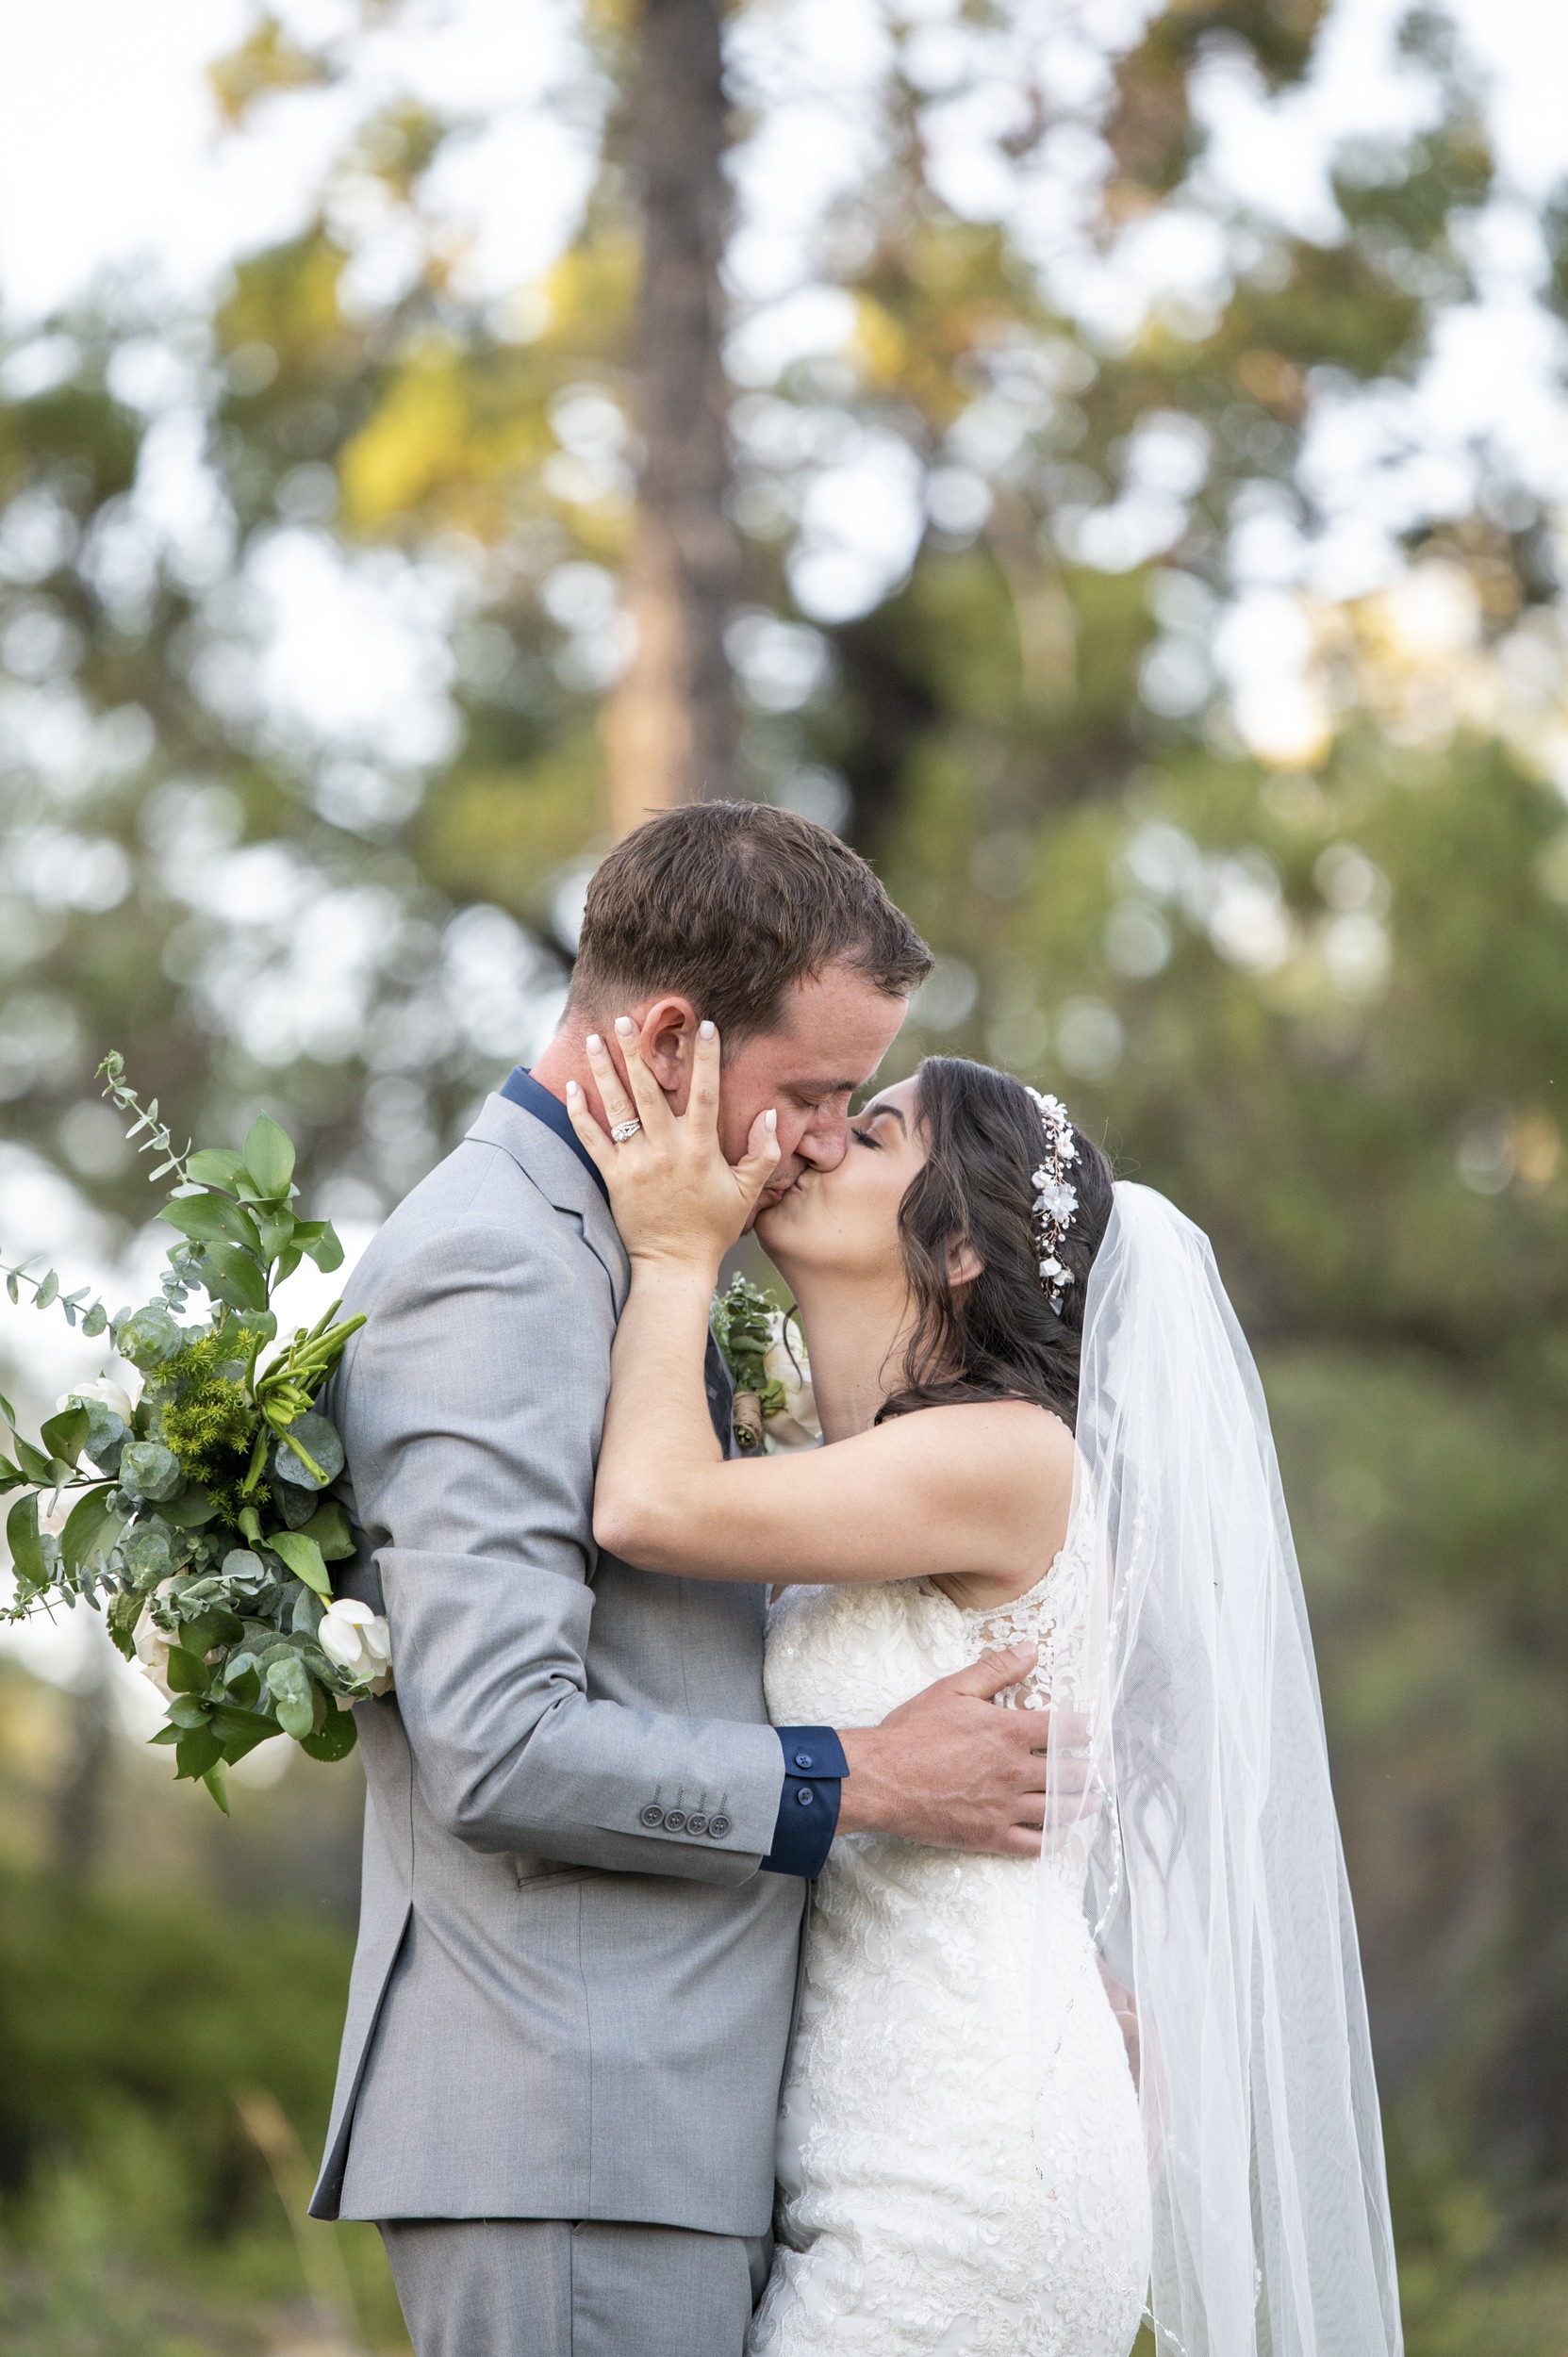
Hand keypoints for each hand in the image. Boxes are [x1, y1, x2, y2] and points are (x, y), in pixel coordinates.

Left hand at [565, 1018, 780, 1269]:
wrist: (674, 1264)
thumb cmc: (713, 1227)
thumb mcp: (747, 1192)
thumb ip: (763, 1153)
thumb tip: (771, 1115)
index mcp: (701, 1149)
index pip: (705, 1092)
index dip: (705, 1057)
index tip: (704, 1024)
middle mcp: (666, 1149)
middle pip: (648, 1089)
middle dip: (636, 1050)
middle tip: (625, 1018)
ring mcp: (636, 1162)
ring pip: (617, 1106)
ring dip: (604, 1070)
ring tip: (593, 1038)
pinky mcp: (613, 1176)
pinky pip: (591, 1138)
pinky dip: (580, 1112)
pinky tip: (573, 1087)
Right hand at [835, 1644, 1090, 1856]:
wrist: (881, 1779)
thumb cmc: (913, 1732)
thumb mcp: (953, 1689)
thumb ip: (996, 1670)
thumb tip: (1031, 1649)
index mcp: (1009, 1732)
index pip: (1066, 1729)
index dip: (1087, 1728)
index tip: (1095, 1729)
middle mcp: (1015, 1771)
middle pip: (1072, 1774)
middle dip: (1095, 1773)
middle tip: (1107, 1772)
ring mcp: (1005, 1807)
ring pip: (1060, 1810)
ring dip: (1082, 1806)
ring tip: (1092, 1802)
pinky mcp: (990, 1835)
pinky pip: (1034, 1844)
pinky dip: (1054, 1840)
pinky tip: (1061, 1835)